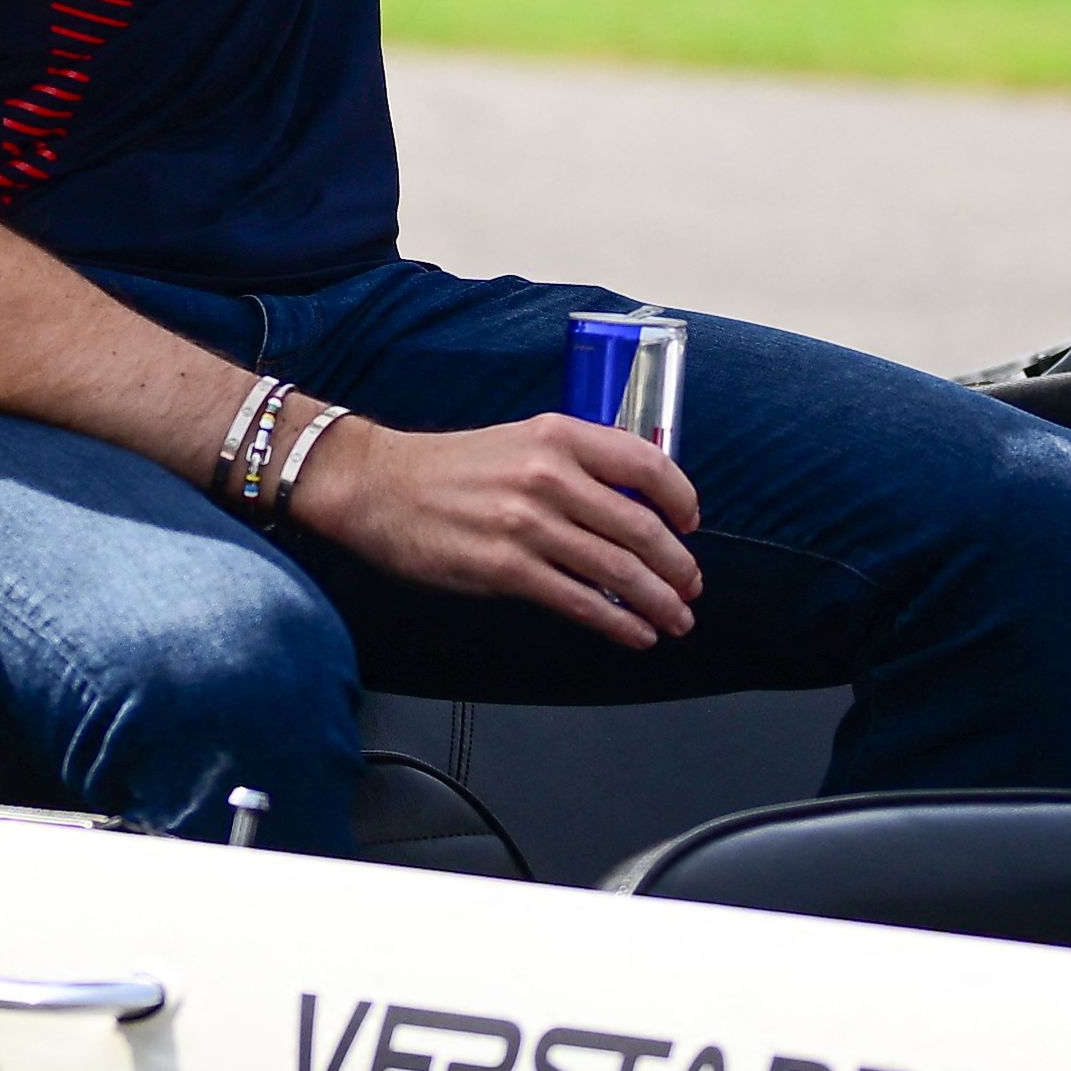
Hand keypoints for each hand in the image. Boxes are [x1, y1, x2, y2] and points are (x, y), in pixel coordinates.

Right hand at [285, 413, 705, 651]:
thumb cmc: (452, 467)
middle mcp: (550, 476)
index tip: (691, 524)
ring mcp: (528, 525)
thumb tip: (633, 504)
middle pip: (641, 527)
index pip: (647, 463)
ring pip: (617, 570)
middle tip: (692, 585)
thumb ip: (576, 463)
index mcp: (560, 436)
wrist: (379, 486)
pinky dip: (617, 623)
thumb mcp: (522, 440)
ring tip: (676, 619)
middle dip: (677, 565)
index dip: (681, 498)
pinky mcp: (505, 570)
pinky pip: (579, 601)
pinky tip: (636, 634)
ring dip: (658, 601)